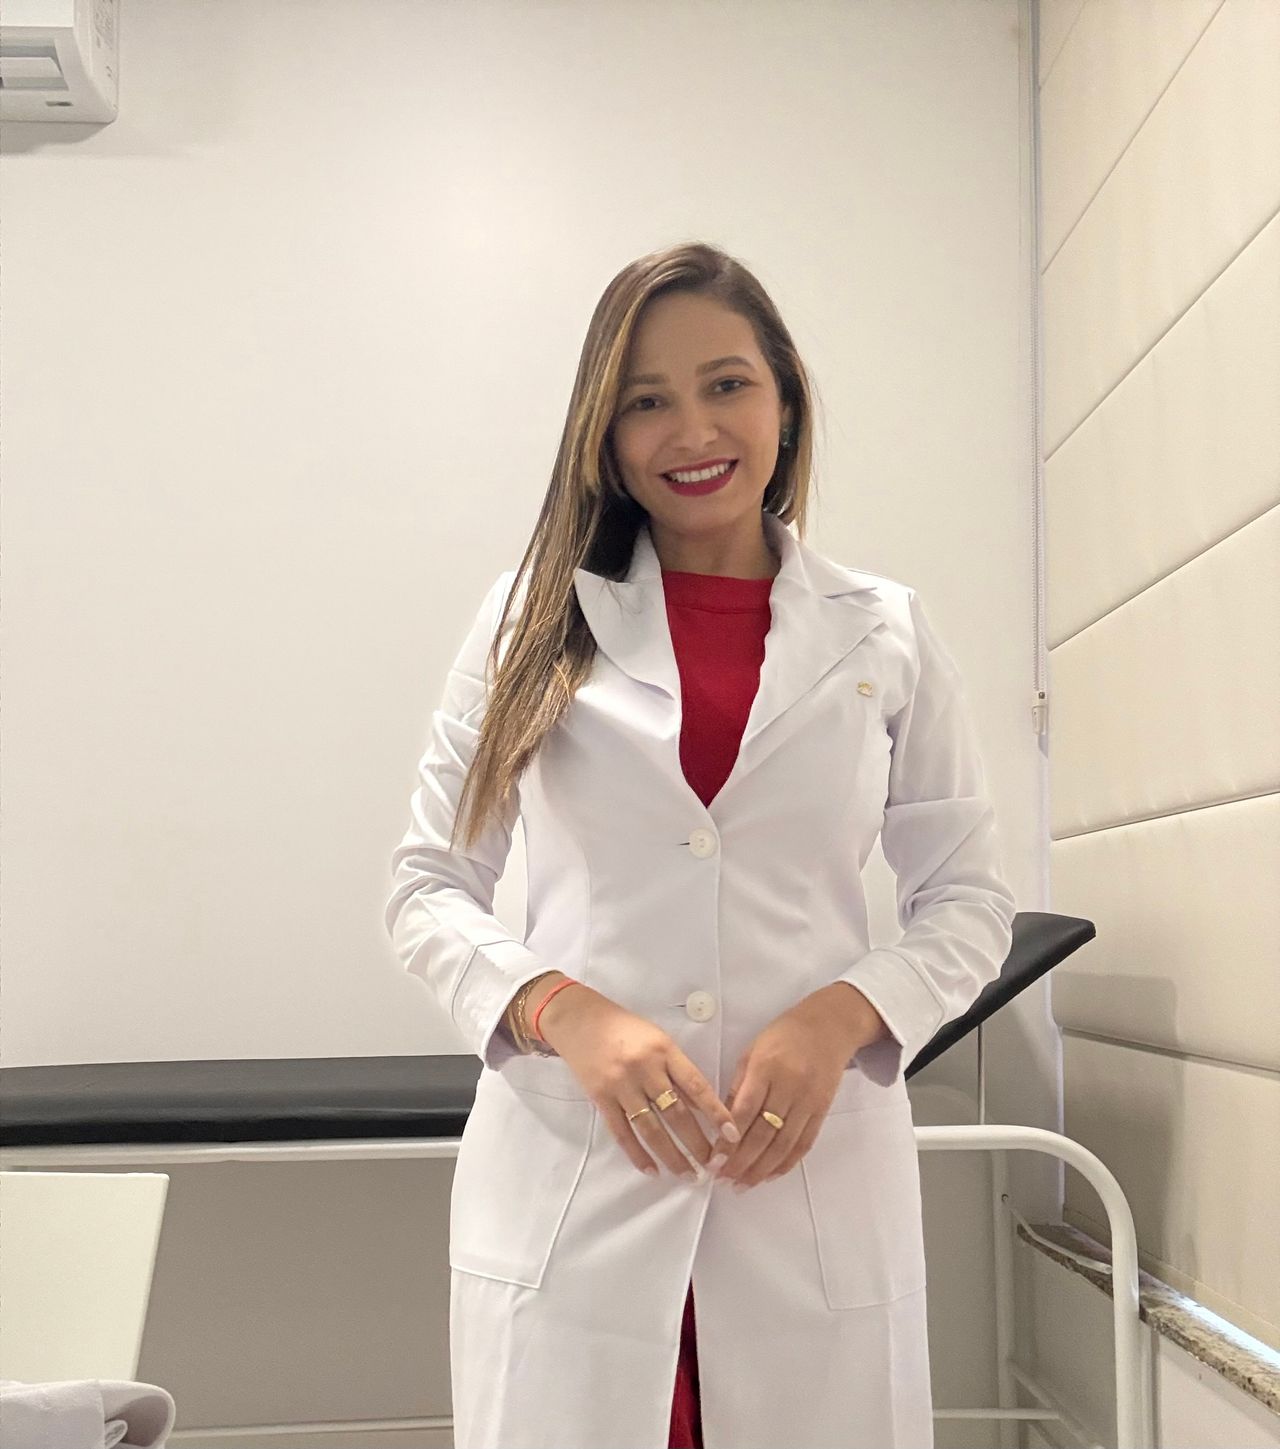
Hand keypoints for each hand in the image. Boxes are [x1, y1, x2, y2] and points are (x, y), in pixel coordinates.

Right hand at [538, 984, 740, 1179]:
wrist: (580, 1020)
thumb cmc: (625, 1028)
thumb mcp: (659, 1040)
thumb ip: (678, 1070)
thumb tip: (701, 1106)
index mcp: (664, 1051)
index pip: (697, 1087)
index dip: (717, 1113)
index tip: (732, 1136)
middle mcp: (644, 1069)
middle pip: (676, 1114)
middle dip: (697, 1144)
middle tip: (713, 1166)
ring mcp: (621, 1085)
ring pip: (651, 1129)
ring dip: (672, 1156)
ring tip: (688, 1174)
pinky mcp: (600, 1098)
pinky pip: (622, 1132)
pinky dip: (637, 1154)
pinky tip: (652, 1170)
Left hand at [715, 985, 888, 1188]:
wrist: (829, 1026)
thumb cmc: (785, 1035)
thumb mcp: (753, 1051)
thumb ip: (739, 1086)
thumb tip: (724, 1124)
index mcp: (766, 1067)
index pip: (745, 1111)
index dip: (728, 1140)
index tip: (714, 1160)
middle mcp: (789, 1086)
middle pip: (764, 1133)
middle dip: (741, 1162)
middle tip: (723, 1180)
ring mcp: (808, 1100)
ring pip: (784, 1144)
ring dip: (761, 1169)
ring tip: (742, 1185)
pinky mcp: (822, 1110)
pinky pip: (804, 1143)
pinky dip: (786, 1163)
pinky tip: (770, 1175)